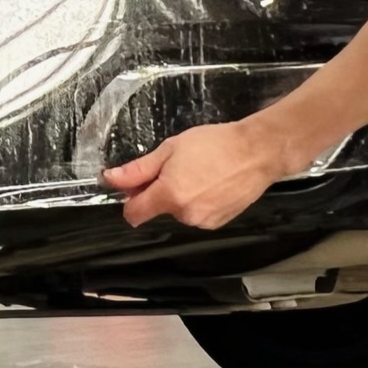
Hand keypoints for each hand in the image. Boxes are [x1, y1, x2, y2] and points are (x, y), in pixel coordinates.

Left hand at [104, 116, 312, 229]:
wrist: (256, 152)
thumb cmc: (216, 145)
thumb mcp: (170, 149)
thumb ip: (138, 169)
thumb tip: (111, 179)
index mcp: (169, 195)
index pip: (133, 214)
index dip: (130, 199)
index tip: (136, 186)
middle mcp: (185, 215)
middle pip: (158, 209)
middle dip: (160, 192)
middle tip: (176, 167)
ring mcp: (204, 221)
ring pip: (179, 212)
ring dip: (181, 196)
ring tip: (199, 172)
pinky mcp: (219, 222)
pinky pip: (198, 214)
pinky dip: (199, 201)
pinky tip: (212, 183)